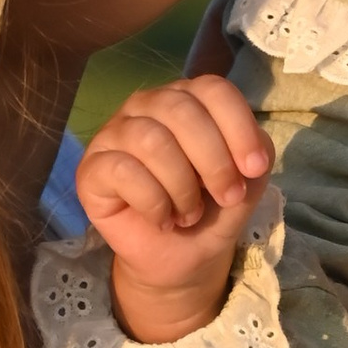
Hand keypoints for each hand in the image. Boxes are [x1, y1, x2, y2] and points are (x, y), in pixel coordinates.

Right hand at [76, 77, 274, 343]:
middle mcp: (147, 105)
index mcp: (188, 99)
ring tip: (190, 214)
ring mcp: (114, 133)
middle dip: (214, 162)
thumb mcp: (248, 182)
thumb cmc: (210, 210)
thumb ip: (255, 155)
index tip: (254, 169)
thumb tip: (251, 152)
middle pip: (182, 111)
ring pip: (151, 141)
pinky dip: (154, 203)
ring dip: (182, 188)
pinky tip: (162, 219)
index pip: (213, 90)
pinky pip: (124, 172)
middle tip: (226, 197)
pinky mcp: (92, 168)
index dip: (238, 128)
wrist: (179, 257)